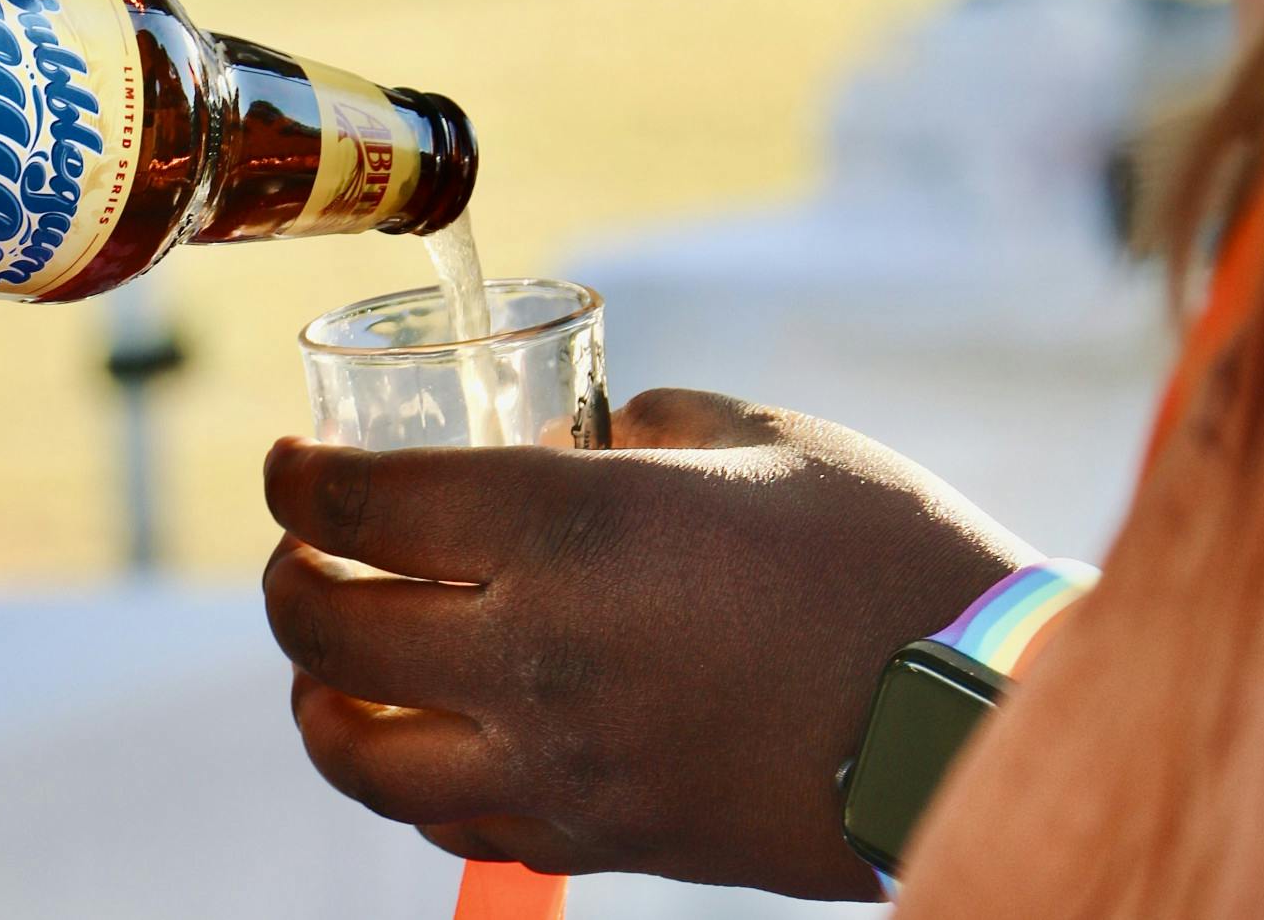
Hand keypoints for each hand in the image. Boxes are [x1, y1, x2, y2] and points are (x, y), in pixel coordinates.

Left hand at [261, 389, 1035, 899]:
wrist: (975, 719)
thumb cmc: (877, 553)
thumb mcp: (751, 436)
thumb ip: (634, 425)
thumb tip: (577, 436)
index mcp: (566, 528)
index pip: (359, 506)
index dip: (297, 479)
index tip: (290, 465)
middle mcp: (535, 652)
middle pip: (326, 627)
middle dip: (288, 580)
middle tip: (302, 550)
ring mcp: (558, 763)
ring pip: (358, 755)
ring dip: (318, 698)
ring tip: (331, 660)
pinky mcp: (597, 838)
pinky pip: (448, 824)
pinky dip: (408, 777)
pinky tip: (428, 736)